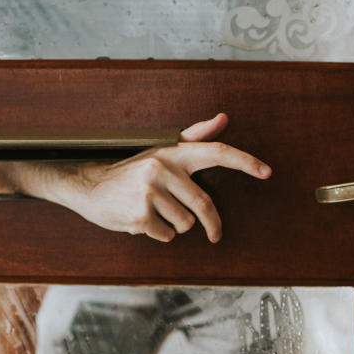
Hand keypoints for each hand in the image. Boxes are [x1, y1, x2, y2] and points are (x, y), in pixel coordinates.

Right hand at [0, 113, 270, 242]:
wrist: (88, 186)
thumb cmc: (130, 172)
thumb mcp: (160, 151)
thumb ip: (193, 137)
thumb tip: (223, 118)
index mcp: (172, 153)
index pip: (217, 153)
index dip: (245, 161)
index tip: (266, 172)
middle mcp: (163, 168)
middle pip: (204, 204)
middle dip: (213, 224)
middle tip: (215, 235)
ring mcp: (151, 191)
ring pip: (185, 223)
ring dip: (175, 226)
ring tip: (155, 215)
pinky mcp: (140, 214)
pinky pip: (166, 234)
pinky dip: (159, 234)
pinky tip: (142, 221)